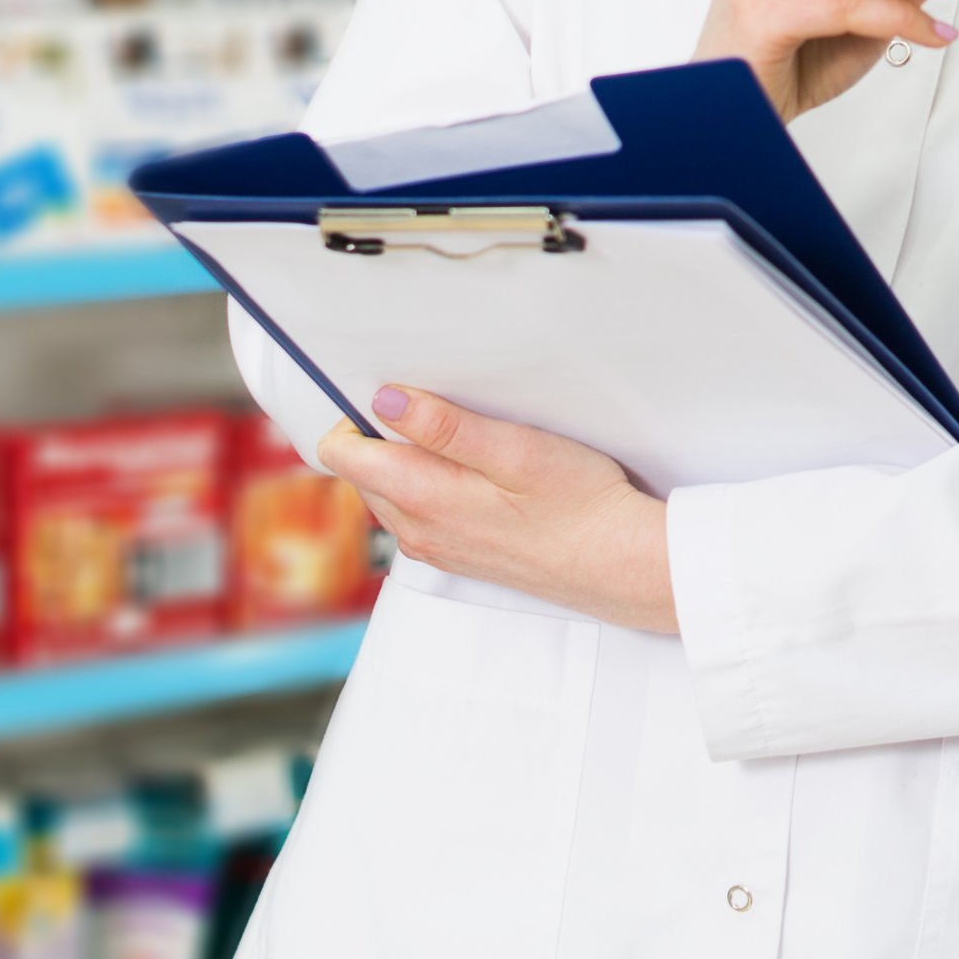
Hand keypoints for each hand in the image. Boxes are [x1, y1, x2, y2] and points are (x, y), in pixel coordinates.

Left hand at [319, 386, 675, 633]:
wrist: (619, 565)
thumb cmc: (579, 504)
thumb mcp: (515, 449)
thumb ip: (444, 426)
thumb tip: (383, 400)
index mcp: (420, 497)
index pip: (339, 453)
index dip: (357, 414)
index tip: (402, 393)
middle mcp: (414, 530)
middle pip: (362, 469)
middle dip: (387, 433)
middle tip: (448, 410)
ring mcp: (434, 547)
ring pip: (390, 490)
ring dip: (412, 459)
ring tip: (474, 442)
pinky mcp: (456, 555)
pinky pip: (418, 512)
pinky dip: (434, 485)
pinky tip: (486, 476)